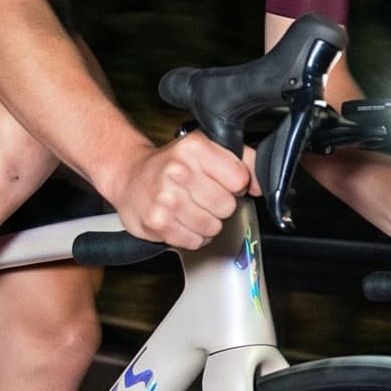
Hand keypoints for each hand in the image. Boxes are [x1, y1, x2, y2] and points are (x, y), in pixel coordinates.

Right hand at [112, 133, 252, 249]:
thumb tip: (261, 184)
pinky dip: (191, 236)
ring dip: (205, 222)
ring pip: (213, 226)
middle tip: (200, 195)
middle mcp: (178, 171)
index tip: (220, 181)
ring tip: (190, 209)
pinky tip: (180, 221)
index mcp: (194, 148)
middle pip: (227, 206)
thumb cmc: (171, 164)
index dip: (234, 184)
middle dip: (219, 205)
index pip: (240, 179)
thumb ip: (241, 161)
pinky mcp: (157, 223)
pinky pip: (195, 241)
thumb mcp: (205, 149)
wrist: (129, 177)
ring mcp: (166, 199)